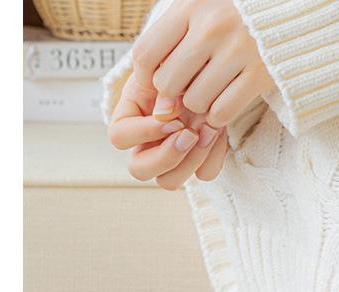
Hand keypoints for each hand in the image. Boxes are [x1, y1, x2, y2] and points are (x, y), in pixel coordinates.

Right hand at [108, 74, 227, 187]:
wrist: (206, 68)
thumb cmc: (178, 63)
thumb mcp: (163, 64)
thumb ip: (159, 81)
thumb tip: (164, 113)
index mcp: (129, 118)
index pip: (119, 137)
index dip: (143, 132)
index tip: (171, 117)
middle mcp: (145, 144)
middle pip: (140, 171)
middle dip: (166, 156)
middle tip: (190, 134)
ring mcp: (171, 157)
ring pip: (169, 182)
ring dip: (191, 160)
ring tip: (210, 129)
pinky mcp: (197, 162)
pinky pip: (204, 174)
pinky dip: (214, 157)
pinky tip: (219, 132)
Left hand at [131, 0, 274, 129]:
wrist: (286, 12)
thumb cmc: (231, 16)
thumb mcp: (197, 11)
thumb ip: (170, 44)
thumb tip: (159, 105)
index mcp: (190, 7)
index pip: (147, 54)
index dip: (145, 79)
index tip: (155, 85)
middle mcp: (211, 27)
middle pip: (168, 84)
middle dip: (174, 95)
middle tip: (188, 89)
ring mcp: (237, 51)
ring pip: (195, 102)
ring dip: (198, 106)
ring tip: (209, 92)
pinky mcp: (259, 74)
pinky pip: (223, 112)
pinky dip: (218, 117)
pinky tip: (223, 104)